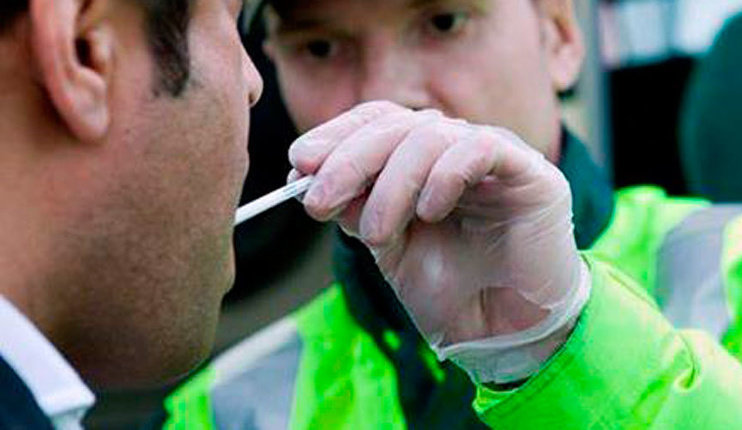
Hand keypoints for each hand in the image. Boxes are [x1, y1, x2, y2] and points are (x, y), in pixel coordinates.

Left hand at [289, 102, 588, 381]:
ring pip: (430, 136)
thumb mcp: (386, 247)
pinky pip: (481, 149)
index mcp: (422, 161)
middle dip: (349, 161)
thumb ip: (355, 208)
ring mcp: (493, 156)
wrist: (504, 335)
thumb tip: (305, 177)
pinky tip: (430, 212)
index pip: (376, 123)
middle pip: (396, 125)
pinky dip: (445, 175)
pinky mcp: (529, 173)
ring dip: (392, 184)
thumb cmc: (450, 290)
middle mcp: (455, 150)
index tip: (298, 165)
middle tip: (318, 201)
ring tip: (376, 234)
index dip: (335, 135)